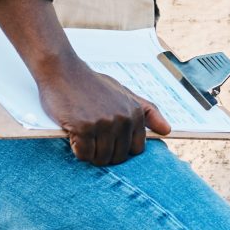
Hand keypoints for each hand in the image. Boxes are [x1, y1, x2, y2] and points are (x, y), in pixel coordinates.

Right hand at [38, 58, 170, 167]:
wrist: (62, 70)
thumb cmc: (91, 84)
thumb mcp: (124, 93)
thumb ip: (147, 111)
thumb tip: (167, 131)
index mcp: (136, 112)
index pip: (136, 149)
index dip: (120, 148)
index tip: (108, 137)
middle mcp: (123, 118)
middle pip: (118, 157)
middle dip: (104, 152)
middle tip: (92, 137)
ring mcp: (104, 123)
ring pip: (101, 158)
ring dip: (90, 153)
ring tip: (83, 135)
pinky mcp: (84, 127)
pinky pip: (84, 154)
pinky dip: (77, 150)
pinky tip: (73, 134)